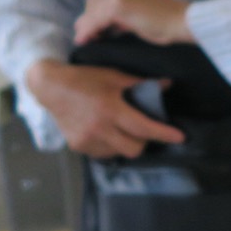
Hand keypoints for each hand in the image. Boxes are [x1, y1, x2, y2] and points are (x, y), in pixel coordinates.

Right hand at [25, 59, 184, 157]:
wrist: (50, 87)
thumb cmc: (85, 79)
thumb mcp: (114, 77)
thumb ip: (140, 84)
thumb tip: (167, 84)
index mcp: (110, 109)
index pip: (143, 128)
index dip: (164, 133)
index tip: (180, 137)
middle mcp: (98, 128)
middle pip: (134, 148)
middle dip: (144, 141)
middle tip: (145, 130)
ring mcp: (87, 140)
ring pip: (119, 153)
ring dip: (127, 144)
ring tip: (123, 129)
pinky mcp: (78, 146)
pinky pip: (104, 154)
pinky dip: (111, 146)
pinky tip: (108, 133)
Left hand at [73, 0, 193, 45]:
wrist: (184, 22)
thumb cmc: (171, 23)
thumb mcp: (144, 14)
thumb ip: (129, 14)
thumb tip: (115, 24)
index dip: (97, 5)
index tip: (96, 22)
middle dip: (90, 15)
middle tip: (90, 33)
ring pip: (92, 8)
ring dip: (86, 24)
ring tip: (85, 39)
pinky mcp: (118, 6)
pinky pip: (94, 19)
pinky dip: (87, 30)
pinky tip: (84, 40)